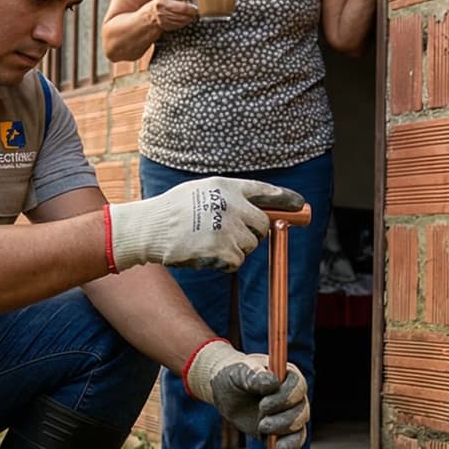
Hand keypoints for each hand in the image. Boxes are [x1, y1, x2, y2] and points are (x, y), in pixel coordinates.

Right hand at [104, 177, 306, 272]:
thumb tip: (261, 216)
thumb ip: (228, 199)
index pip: (264, 191)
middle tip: (232, 237)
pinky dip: (223, 262)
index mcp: (226, 186)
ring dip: (234, 250)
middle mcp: (231, 204)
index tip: (301, 205)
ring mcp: (228, 226)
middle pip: (262, 224)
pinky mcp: (223, 248)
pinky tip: (203, 253)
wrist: (148, 228)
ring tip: (206, 242)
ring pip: (249, 246)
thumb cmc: (171, 212)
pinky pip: (236, 261)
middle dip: (254, 234)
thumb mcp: (200, 193)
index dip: (285, 198)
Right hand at [152, 0, 200, 31]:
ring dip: (190, 17)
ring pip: (183, 17)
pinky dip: (185, 22)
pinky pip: (179, 24)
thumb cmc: (165, 0)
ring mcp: (162, 14)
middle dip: (193, 10)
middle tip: (196, 10)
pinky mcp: (164, 23)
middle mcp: (162, 3)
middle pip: (184, 8)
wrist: (152, 13)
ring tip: (192, 14)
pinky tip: (186, 19)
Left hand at [184, 340, 308, 448]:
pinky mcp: (280, 435)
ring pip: (299, 432)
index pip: (298, 388)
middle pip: (301, 413)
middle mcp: (293, 398)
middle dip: (284, 422)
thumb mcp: (240, 372)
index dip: (285, 398)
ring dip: (289, 441)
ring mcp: (288, 417)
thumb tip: (272, 383)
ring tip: (272, 444)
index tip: (263, 405)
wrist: (225, 391)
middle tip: (262, 425)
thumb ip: (255, 376)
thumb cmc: (233, 375)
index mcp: (287, 377)